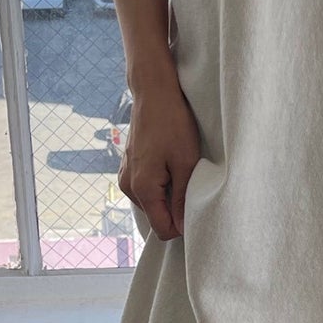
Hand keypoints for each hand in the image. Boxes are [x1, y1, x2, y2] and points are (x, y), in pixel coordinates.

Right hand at [120, 77, 200, 240]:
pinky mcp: (127, 168)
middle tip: (191, 183)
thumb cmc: (173, 124)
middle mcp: (128, 187)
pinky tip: (169, 164)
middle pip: (156, 217)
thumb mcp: (186, 163)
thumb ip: (183, 199)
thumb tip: (183, 228)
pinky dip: (160, 185)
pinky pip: (146, 189)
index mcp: (143, 188)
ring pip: (152, 203)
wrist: (154, 93)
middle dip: (175, 209)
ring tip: (180, 170)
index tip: (197, 208)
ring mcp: (125, 177)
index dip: (182, 226)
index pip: (162, 229)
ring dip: (168, 196)